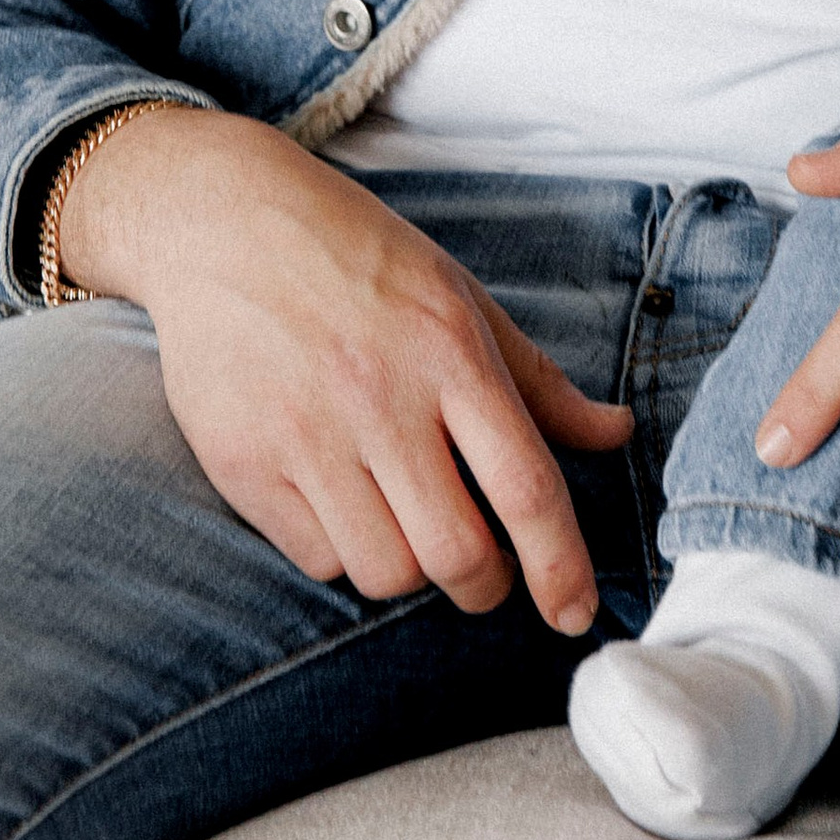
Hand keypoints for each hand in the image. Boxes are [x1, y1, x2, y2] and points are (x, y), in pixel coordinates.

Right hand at [56, 108, 633, 632]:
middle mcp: (380, 399)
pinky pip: (316, 558)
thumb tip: (616, 433)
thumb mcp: (460, 297)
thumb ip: (538, 381)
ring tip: (405, 519)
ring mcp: (306, 436)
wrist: (223, 224)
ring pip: (385, 572)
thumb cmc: (358, 258)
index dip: (561, 566)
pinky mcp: (243, 464)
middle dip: (485, 587)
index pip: (525, 486)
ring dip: (411, 570)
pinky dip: (343, 551)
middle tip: (485, 573)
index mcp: (449, 353)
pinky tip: (343, 500)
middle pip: (457, 554)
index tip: (575, 615)